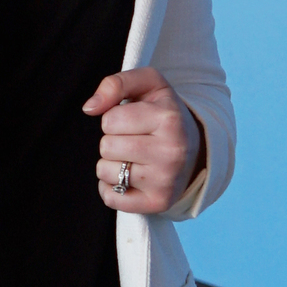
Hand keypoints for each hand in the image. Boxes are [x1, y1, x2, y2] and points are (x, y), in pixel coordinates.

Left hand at [84, 66, 205, 215]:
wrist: (196, 149)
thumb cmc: (164, 113)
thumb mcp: (148, 85)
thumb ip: (116, 84)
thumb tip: (90, 107)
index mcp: (169, 119)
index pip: (109, 120)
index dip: (113, 118)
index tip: (133, 120)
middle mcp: (172, 152)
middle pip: (106, 147)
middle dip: (112, 140)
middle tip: (134, 140)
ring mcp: (166, 180)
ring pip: (105, 172)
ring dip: (111, 163)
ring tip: (134, 158)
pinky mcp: (158, 203)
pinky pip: (110, 198)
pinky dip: (111, 188)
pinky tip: (128, 178)